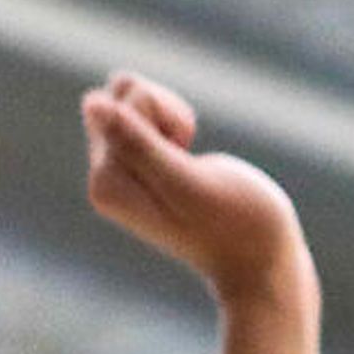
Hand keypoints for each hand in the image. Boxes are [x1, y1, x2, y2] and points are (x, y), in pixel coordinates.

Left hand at [82, 73, 308, 304]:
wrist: (260, 259)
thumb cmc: (237, 223)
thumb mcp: (188, 182)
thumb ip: (138, 144)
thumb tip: (92, 102)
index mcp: (106, 182)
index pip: (119, 101)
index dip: (164, 116)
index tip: (184, 154)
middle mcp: (104, 176)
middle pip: (121, 93)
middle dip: (165, 112)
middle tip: (189, 156)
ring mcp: (120, 172)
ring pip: (132, 98)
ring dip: (171, 117)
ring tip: (191, 161)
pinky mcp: (141, 165)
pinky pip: (143, 112)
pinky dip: (175, 124)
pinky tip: (189, 162)